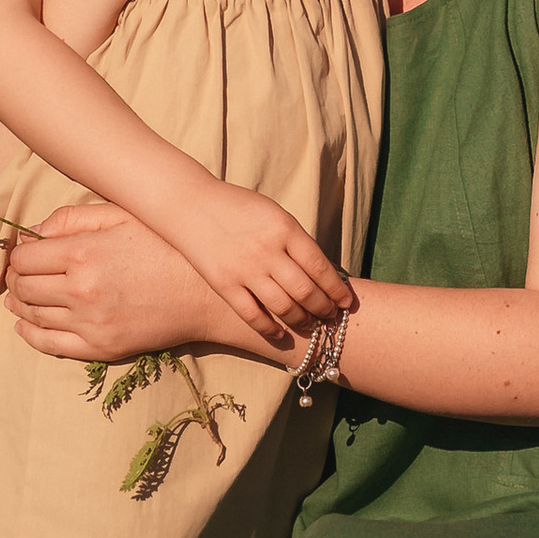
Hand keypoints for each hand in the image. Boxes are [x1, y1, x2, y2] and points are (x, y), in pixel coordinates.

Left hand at [2, 204, 243, 362]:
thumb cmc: (166, 246)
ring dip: (20, 304)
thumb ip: (73, 218)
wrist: (205, 293)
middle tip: (21, 274)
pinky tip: (25, 324)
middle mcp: (80, 290)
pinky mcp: (101, 347)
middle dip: (16, 279)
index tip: (25, 252)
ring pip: (32, 315)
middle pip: (23, 287)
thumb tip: (32, 232)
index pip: (24, 257)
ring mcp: (89, 323)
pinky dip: (30, 334)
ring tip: (21, 295)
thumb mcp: (122, 215)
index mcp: (82, 253)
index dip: (19, 254)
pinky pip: (50, 345)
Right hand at [173, 180, 355, 338]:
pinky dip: (270, 328)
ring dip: (301, 320)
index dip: (337, 290)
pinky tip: (279, 333)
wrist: (191, 204)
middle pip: (306, 291)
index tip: (346, 302)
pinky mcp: (225, 284)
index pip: (321, 267)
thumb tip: (323, 272)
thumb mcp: (274, 214)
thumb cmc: (238, 208)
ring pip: (284, 307)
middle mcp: (268, 251)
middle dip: (323, 308)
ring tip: (309, 324)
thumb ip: (296, 240)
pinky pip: (253, 315)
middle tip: (330, 316)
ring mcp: (245, 269)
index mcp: (285, 229)